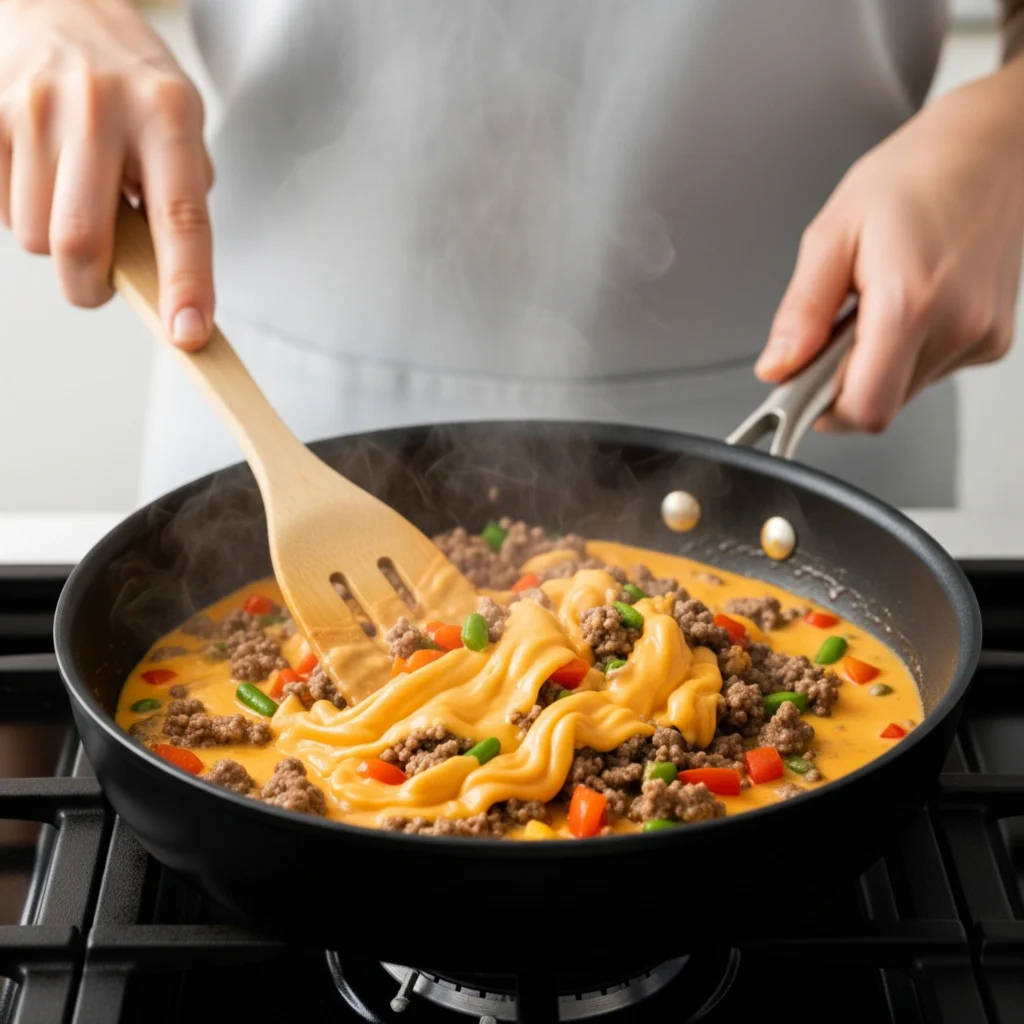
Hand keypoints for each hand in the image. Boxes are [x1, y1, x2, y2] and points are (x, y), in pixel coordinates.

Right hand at [0, 0, 213, 347]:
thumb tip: (170, 282)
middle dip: (92, 288)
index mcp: (165, 114)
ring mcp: (34, 107)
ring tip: (76, 201)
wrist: (60, 3)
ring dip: (57, 246)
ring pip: (34, 236)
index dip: (186, 283)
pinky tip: (44, 179)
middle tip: (105, 284)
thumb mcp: (183, 128)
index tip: (188, 333)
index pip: (180, 215)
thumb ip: (181, 199)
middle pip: (82, 240)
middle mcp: (98, 108)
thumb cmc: (133, 86)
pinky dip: (23, 215)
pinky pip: (0, 211)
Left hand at [756, 59, 1023, 432]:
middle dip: (843, 380)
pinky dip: (905, 351)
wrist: (996, 146)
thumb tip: (777, 367)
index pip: (864, 408)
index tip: (798, 385)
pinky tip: (907, 302)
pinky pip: (931, 371)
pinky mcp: (993, 339)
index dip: (823, 409)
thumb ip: (802, 312)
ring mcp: (981, 336)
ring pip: (904, 390)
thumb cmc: (917, 174)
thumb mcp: (832, 234)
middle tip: (834, 327)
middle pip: (881, 405)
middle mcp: (957, 327)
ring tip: (875, 301)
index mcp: (911, 302)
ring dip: (875, 363)